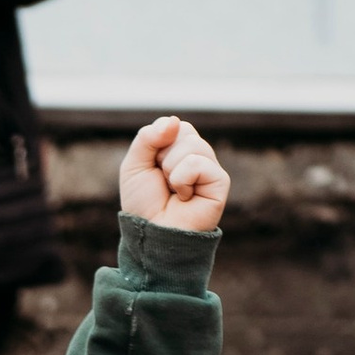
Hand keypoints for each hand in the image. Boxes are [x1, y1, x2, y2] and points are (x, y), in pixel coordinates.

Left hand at [120, 113, 229, 236]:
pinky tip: (185, 197)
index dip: (157, 143)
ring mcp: (211, 169)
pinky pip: (199, 163)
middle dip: (164, 156)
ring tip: (174, 191)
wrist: (152, 234)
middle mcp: (199, 157)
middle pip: (185, 131)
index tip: (153, 167)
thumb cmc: (144, 203)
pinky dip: (182, 179)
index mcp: (181, 150)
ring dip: (172, 170)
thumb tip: (174, 120)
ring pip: (193, 145)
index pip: (175, 125)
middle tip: (164, 181)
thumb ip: (147, 138)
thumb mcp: (134, 165)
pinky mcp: (220, 182)